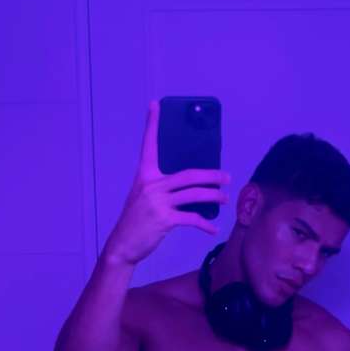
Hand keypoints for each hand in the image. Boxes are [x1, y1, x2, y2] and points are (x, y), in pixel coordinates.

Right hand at [103, 100, 230, 265]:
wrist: (123, 245)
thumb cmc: (136, 221)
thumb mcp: (143, 198)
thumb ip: (162, 189)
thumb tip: (190, 188)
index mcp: (144, 175)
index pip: (149, 145)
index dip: (152, 124)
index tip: (155, 104)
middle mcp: (151, 185)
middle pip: (188, 174)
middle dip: (211, 175)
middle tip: (227, 177)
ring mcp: (157, 202)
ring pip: (194, 195)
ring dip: (213, 196)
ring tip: (225, 199)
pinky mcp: (164, 219)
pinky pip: (191, 219)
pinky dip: (205, 224)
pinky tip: (212, 229)